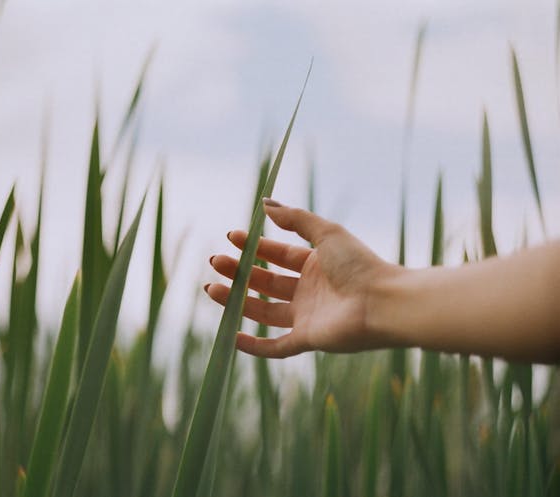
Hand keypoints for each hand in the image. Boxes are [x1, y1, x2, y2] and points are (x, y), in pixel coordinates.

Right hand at [205, 199, 400, 357]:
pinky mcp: (307, 340)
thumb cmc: (359, 264)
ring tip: (211, 288)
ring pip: (263, 311)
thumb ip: (295, 218)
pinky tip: (231, 335)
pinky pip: (275, 347)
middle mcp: (309, 292)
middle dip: (239, 272)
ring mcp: (306, 317)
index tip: (232, 237)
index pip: (277, 256)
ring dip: (236, 300)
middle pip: (266, 282)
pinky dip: (253, 345)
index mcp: (315, 266)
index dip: (254, 247)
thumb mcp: (326, 233)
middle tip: (216, 262)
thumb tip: (265, 203)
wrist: (383, 302)